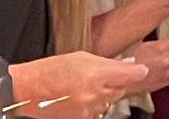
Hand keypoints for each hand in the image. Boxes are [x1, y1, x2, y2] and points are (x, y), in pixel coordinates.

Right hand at [9, 51, 148, 118]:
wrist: (27, 90)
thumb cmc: (51, 70)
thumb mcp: (82, 57)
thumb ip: (107, 63)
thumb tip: (128, 64)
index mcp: (96, 74)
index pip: (130, 74)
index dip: (137, 71)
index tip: (140, 70)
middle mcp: (95, 94)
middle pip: (120, 89)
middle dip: (115, 83)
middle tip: (100, 76)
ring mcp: (88, 109)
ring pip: (109, 102)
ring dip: (103, 95)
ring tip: (84, 87)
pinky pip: (97, 112)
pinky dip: (93, 106)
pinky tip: (79, 98)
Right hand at [126, 30, 168, 93]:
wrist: (122, 81)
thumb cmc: (127, 62)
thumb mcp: (141, 44)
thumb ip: (158, 42)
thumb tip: (167, 38)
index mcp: (161, 48)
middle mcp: (167, 61)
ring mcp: (167, 72)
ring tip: (157, 61)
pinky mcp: (165, 82)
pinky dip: (166, 71)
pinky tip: (156, 70)